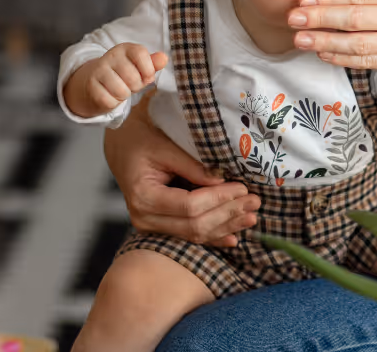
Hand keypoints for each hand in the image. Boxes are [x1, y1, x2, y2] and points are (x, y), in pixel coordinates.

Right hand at [75, 43, 167, 116]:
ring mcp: (98, 70)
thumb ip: (153, 64)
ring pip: (122, 92)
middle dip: (135, 87)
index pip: (141, 54)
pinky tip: (108, 95)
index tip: (145, 75)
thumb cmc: (122, 75)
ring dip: (123, 96)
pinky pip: (110, 102)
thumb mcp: (139, 67)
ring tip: (118, 89)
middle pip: (134, 78)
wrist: (92, 82)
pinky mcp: (90, 86)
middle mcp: (110, 56)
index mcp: (125, 48)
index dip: (148, 70)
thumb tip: (164, 58)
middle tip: (128, 84)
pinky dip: (113, 103)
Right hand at [104, 92, 260, 246]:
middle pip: (194, 224)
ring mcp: (150, 226)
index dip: (219, 199)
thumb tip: (222, 181)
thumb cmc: (142, 140)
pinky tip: (233, 237)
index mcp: (143, 196)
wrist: (122, 147)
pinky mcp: (159, 227)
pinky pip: (189, 235)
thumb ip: (193, 166)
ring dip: (225, 227)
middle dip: (228, 214)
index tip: (243, 188)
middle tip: (255, 202)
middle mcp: (144, 217)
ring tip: (251, 217)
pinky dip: (213, 236)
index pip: (190, 205)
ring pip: (194, 234)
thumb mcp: (166, 146)